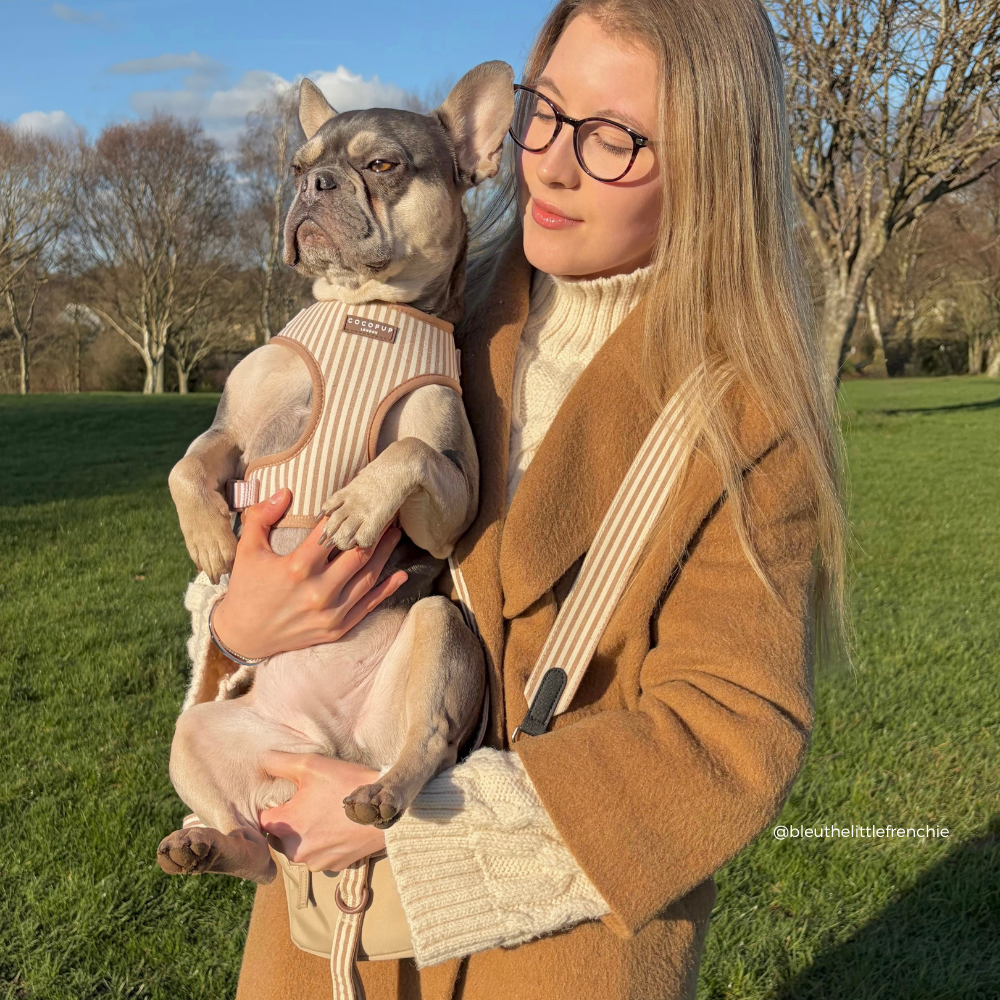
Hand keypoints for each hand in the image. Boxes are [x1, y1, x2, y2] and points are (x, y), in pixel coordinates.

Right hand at [212, 487, 406, 659]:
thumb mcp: (247, 550)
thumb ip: (262, 517)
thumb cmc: (246, 589)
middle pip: (359, 554)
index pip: (332, 533)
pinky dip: (387, 589)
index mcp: (297, 568)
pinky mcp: (336, 629)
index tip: (359, 500)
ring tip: (394, 534)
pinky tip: (401, 574)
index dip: (347, 514)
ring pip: (368, 577)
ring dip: (385, 554)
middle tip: (387, 514)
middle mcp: (318, 591)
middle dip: (375, 532)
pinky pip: (368, 606)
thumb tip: (285, 491)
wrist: (243, 637)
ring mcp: (330, 612)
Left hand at [260, 752, 385, 870]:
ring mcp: (316, 862)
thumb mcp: (312, 765)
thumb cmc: (347, 785)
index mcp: (285, 827)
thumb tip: (261, 760)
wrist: (385, 807)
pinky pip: (319, 855)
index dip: (273, 807)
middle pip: (279, 837)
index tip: (287, 797)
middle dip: (289, 822)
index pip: (262, 820)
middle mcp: (295, 850)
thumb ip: (280, 763)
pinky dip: (324, 844)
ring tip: (325, 814)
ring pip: (300, 847)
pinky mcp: (334, 867)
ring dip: (306, 835)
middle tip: (309, 803)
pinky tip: (337, 827)